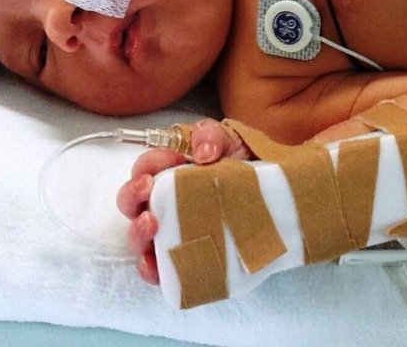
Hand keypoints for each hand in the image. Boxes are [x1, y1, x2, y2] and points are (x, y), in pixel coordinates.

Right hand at [115, 119, 251, 283]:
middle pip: (132, 202)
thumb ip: (212, 136)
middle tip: (147, 189)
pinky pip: (159, 270)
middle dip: (132, 195)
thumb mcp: (230, 142)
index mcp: (169, 174)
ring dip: (138, 231)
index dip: (149, 163)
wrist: (274, 198)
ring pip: (139, 236)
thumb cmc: (244, 168)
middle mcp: (164, 204)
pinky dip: (151, 269)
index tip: (169, 161)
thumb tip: (203, 152)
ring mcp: (172, 232)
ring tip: (151, 223)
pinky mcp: (183, 258)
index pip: (145, 167)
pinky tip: (153, 264)